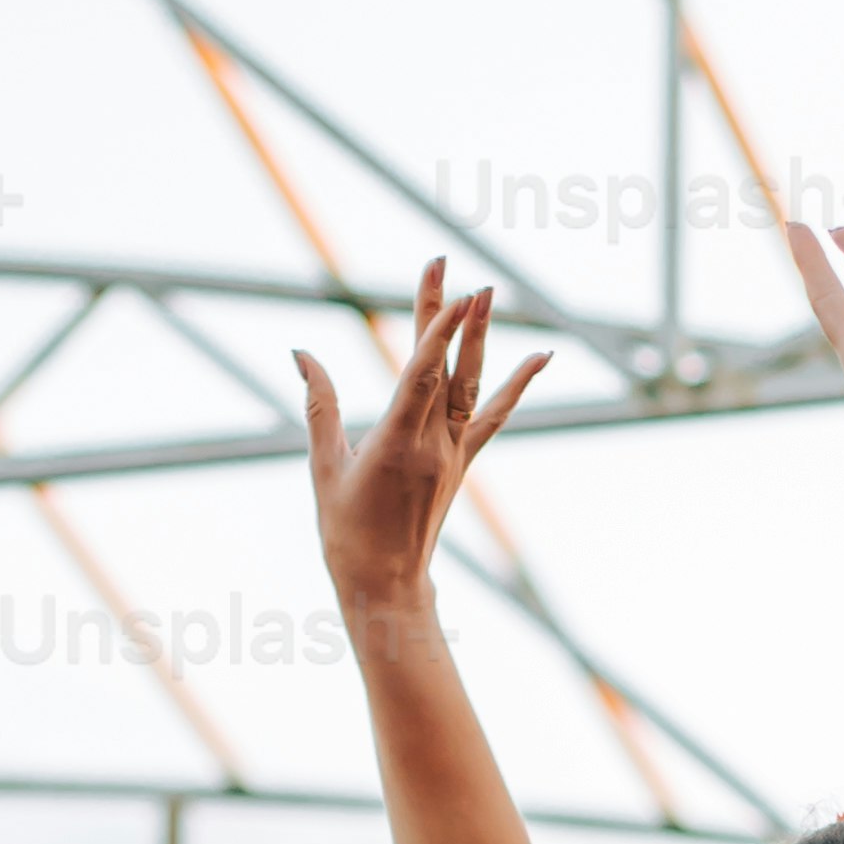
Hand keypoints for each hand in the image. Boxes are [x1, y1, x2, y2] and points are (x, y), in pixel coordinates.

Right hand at [296, 267, 547, 616]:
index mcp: (396, 444)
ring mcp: (454, 452)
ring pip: (472, 384)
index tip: (449, 288)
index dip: (438, 330)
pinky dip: (517, 384)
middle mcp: (433, 444)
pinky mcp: (463, 461)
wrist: (386, 582)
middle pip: (443, 366)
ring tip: (489, 291)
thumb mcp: (324, 467)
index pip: (422, 376)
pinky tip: (540, 355)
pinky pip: (494, 415)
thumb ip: (320, 406)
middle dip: (445, 311)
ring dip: (480, 336)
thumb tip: (303, 353)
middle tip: (443, 260)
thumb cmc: (346, 530)